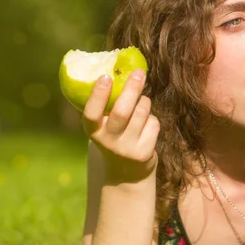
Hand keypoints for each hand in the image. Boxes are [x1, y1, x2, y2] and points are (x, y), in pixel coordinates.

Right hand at [82, 69, 159, 183]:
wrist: (127, 173)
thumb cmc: (115, 136)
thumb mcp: (105, 125)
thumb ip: (108, 105)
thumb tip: (120, 70)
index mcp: (93, 131)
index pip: (91, 113)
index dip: (98, 95)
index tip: (106, 76)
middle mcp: (108, 142)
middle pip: (122, 112)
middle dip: (132, 89)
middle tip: (138, 72)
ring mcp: (127, 149)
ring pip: (142, 113)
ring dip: (144, 101)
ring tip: (141, 102)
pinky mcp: (144, 153)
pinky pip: (153, 123)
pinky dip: (152, 119)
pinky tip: (146, 125)